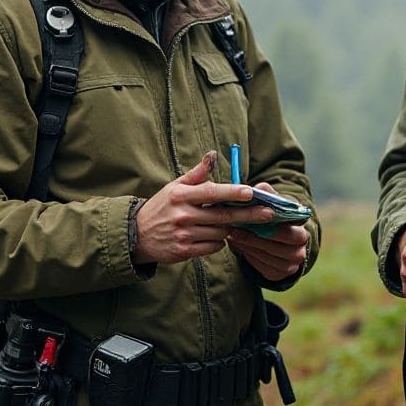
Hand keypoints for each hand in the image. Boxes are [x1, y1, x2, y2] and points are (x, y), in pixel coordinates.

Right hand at [133, 151, 264, 263]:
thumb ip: (196, 173)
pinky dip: (219, 242)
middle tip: (268, 214)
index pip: (213, 193)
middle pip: (223, 216)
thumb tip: (213, 154)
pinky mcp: (184, 251)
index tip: (251, 192)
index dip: (233, 193)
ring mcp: (184, 234)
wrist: (137, 235)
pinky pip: (213, 247)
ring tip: (229, 224)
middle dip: (248, 215)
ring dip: (229, 229)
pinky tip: (215, 236)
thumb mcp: (174, 187)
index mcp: (181, 196)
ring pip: (220, 233)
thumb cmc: (161, 207)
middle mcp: (183, 215)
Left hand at [226, 182, 308, 280]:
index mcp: (302, 233)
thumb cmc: (277, 219)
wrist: (281, 241)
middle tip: (235, 230)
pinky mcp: (278, 275)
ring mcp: (290, 266)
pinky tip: (238, 246)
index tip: (251, 219)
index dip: (271, 227)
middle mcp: (300, 252)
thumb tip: (259, 188)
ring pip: (266, 257)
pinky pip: (261, 267)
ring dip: (247, 247)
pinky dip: (248, 256)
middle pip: (276, 247)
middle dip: (254, 238)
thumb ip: (269, 195)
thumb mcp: (276, 206)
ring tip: (232, 236)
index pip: (290, 232)